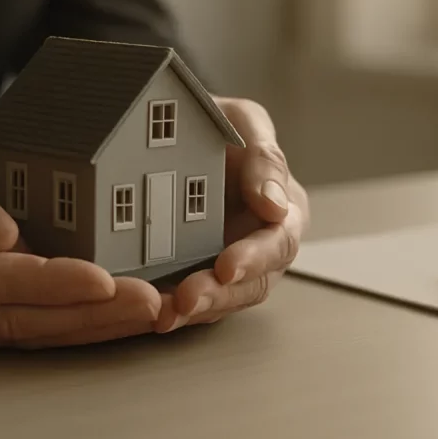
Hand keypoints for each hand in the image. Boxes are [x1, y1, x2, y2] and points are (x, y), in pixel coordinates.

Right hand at [0, 137, 160, 347]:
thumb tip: (6, 235)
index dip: (51, 283)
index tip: (107, 279)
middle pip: (12, 320)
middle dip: (86, 316)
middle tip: (149, 305)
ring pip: (15, 336)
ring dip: (82, 329)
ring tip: (141, 316)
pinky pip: (8, 333)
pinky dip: (59, 328)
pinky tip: (101, 320)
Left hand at [155, 98, 309, 331]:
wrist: (178, 133)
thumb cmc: (220, 125)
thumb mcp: (246, 123)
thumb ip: (265, 158)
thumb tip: (276, 205)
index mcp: (284, 211)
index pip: (280, 242)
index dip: (255, 257)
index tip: (228, 265)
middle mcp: (262, 246)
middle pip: (251, 283)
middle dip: (220, 295)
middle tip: (187, 298)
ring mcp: (230, 265)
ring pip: (222, 300)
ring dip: (195, 310)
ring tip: (165, 315)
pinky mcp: (198, 276)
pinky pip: (192, 302)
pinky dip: (174, 310)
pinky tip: (152, 313)